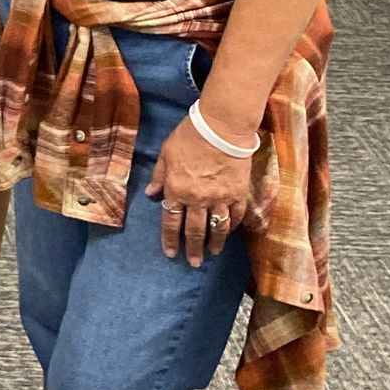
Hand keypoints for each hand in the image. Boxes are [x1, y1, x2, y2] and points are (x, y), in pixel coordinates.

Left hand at [146, 118, 250, 266]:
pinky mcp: (238, 193)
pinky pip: (235, 215)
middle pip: (195, 231)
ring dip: (214, 243)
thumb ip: (158, 176)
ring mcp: (220, 198)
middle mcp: (197, 199)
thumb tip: (150, 194)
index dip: (170, 240)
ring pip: (217, 228)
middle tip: (194, 263)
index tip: (171, 254)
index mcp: (176, 190)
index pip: (171, 222)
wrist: (221, 126)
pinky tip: (229, 232)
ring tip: (212, 253)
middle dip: (193, 249)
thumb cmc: (189, 136)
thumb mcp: (166, 153)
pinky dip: (232, 226)